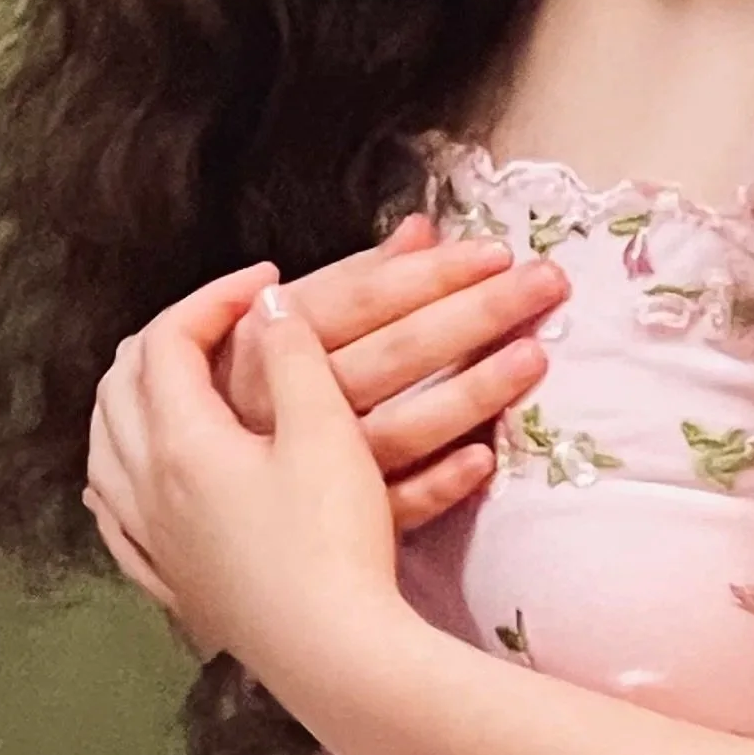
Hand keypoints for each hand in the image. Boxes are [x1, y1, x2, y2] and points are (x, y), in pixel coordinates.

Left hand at [83, 264, 410, 714]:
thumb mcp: (325, 434)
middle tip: (226, 322)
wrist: (335, 656)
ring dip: (135, 397)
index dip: (215, 297)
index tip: (269, 284)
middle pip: (123, 384)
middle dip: (169, 336)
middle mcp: (145, 486)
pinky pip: (115, 511)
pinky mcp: (169, 580)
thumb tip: (267, 309)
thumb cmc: (333, 543)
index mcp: (180, 441)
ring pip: (105, 445)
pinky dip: (120, 470)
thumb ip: (292, 359)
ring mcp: (150, 538)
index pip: (169, 339)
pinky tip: (137, 474)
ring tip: (183, 382)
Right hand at [222, 213, 566, 532]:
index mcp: (272, 347)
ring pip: (401, 428)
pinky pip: (394, 507)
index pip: (361, 300)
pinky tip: (486, 459)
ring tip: (536, 356)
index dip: (429, 274)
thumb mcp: (289, 327)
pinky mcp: (337, 525)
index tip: (495, 251)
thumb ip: (354, 280)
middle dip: (474, 313)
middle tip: (547, 283)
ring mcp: (315, 470)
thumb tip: (419, 229)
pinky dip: (438, 484)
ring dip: (471, 392)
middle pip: (391, 355)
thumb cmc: (254, 395)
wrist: (207, 499)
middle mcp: (290, 406)